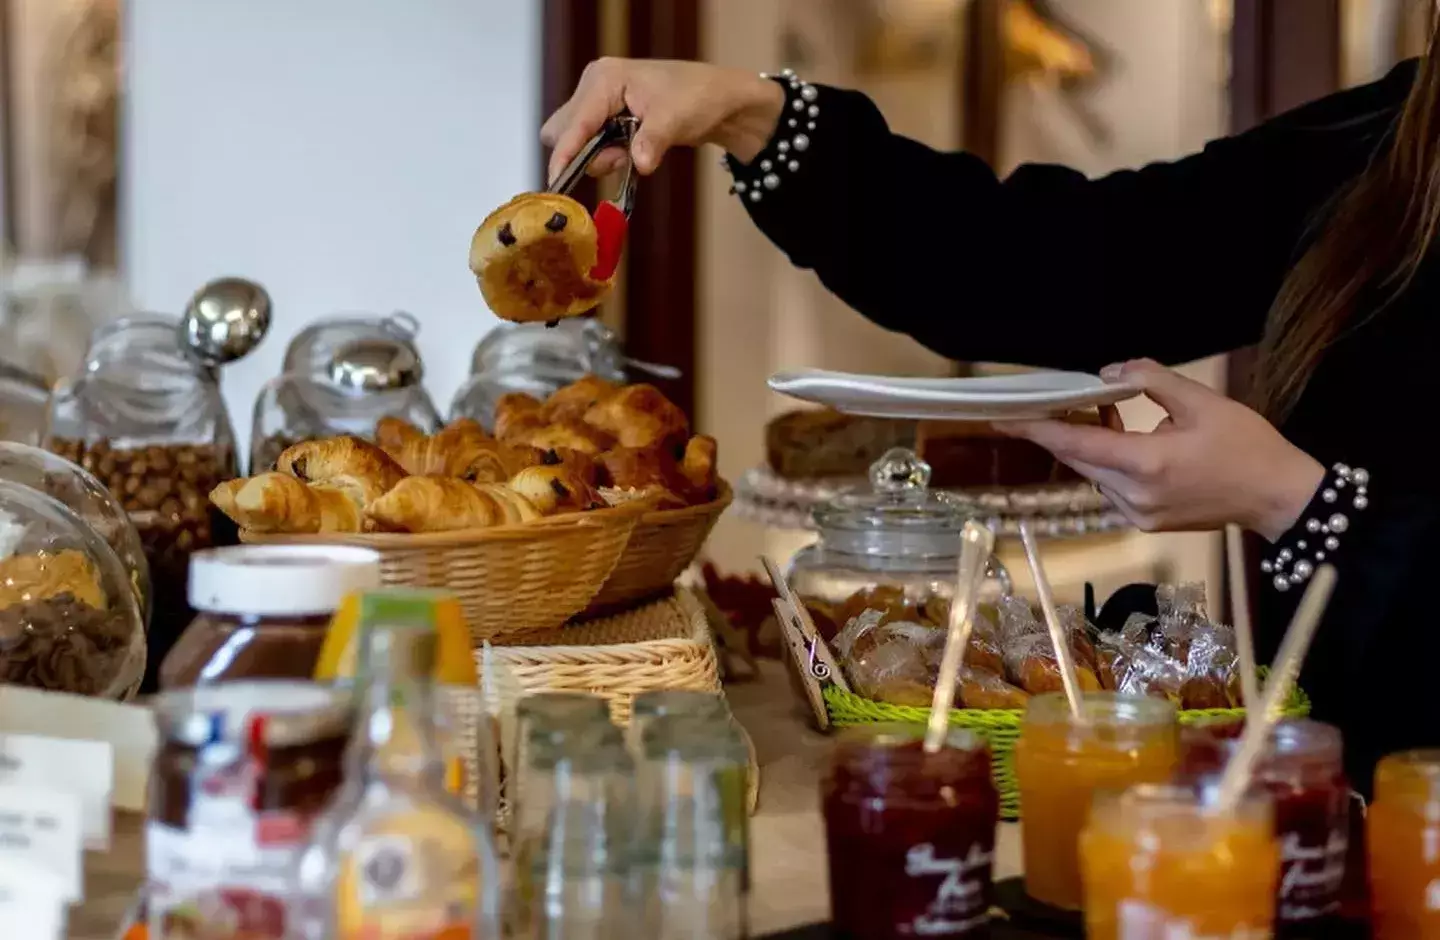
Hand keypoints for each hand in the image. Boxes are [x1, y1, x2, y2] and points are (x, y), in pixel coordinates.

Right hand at [541, 58, 784, 182]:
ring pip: (575, 140)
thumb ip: (652, 141)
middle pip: (563, 130)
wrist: (721, 100)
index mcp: (605, 79)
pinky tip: (629, 152)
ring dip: (598, 157)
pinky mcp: (606, 116)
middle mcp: (595, 86)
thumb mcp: (675, 120)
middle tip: (620, 160)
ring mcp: (599, 101)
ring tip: (630, 154)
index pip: (575, 122)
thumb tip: (639, 163)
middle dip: (584, 154)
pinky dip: (606, 155)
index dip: (566, 153)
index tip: (557, 181)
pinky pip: (590, 143)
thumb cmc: (700, 97)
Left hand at [995, 359, 1324, 539]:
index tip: (1003, 418)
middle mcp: (1134, 495)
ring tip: (1107, 413)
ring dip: (1092, 445)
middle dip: (1062, 430)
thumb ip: (1152, 380)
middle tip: (1047, 403)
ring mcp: (1139, 514)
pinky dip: (1112, 464)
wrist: (1279, 497)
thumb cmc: (1247, 446)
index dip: (1037, 428)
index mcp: (1146, 463)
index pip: (1076, 443)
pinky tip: (1129, 442)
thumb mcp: (1202, 401)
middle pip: (1079, 459)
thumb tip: (1111, 371)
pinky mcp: (1147, 523)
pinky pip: (1113, 488)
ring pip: (1095, 474)